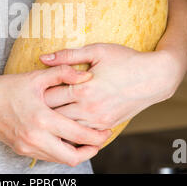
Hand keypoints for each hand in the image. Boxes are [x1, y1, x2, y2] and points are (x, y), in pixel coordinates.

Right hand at [0, 66, 111, 166]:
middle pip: (72, 157)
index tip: (106, 131)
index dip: (97, 136)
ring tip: (84, 140)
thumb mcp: (36, 77)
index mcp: (42, 119)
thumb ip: (63, 73)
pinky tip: (64, 139)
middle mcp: (36, 138)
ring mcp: (27, 146)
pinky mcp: (21, 150)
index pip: (79, 136)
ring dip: (75, 152)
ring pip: (60, 160)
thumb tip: (87, 75)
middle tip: (98, 140)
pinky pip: (47, 156)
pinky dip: (59, 151)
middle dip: (90, 151)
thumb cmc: (7, 87)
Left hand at [41, 44, 182, 130]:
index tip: (31, 89)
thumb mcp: (96, 51)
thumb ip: (68, 55)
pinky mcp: (106, 126)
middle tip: (32, 103)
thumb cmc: (125, 60)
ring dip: (54, 122)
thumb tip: (43, 57)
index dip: (37, 93)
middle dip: (41, 110)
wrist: (155, 78)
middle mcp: (89, 108)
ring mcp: (98, 120)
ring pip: (66, 128)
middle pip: (54, 115)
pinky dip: (70, 129)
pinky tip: (64, 122)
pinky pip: (82, 134)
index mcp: (83, 88)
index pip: (49, 96)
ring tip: (45, 113)